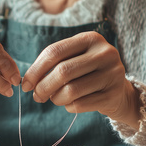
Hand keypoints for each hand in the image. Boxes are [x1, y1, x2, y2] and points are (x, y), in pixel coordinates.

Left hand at [22, 32, 140, 128]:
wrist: (119, 92)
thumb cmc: (88, 74)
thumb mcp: (75, 60)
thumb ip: (53, 64)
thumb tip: (28, 81)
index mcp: (91, 38)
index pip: (54, 52)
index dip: (35, 70)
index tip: (26, 84)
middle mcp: (105, 53)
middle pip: (62, 71)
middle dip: (43, 87)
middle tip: (37, 96)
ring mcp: (112, 73)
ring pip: (71, 90)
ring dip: (55, 98)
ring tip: (54, 99)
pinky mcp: (114, 94)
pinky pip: (80, 104)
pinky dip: (68, 107)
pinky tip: (70, 104)